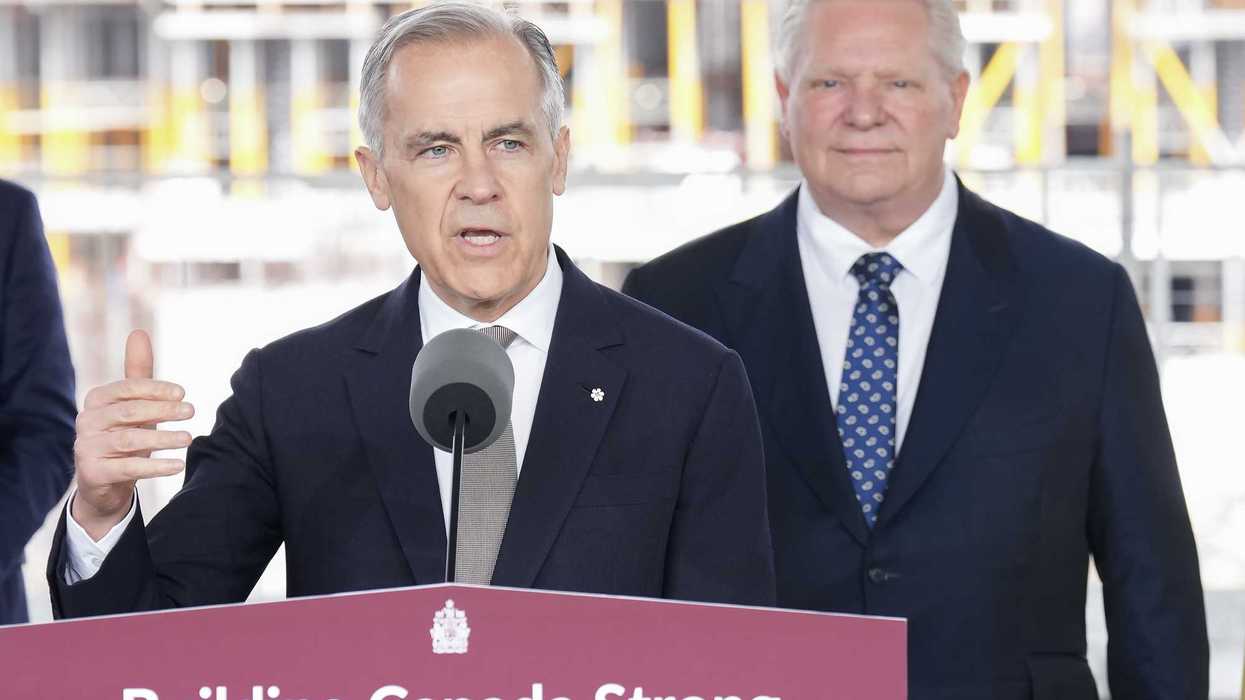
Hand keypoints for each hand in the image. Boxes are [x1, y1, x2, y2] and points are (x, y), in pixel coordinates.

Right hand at [71, 330, 193, 539]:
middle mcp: (87, 421)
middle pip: (129, 412)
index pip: (128, 388)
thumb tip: (138, 332)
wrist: (106, 482)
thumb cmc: (125, 435)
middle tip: (191, 412)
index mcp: (96, 399)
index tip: (183, 394)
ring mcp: (86, 448)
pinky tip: (177, 465)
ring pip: (129, 440)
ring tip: (188, 438)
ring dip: (163, 439)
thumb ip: (138, 373)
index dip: (156, 389)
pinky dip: (155, 467)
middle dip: (163, 411)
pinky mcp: (93, 473)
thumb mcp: (134, 404)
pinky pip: (127, 468)